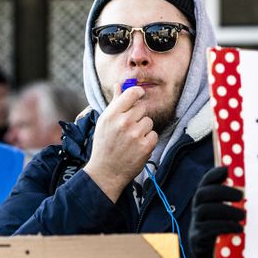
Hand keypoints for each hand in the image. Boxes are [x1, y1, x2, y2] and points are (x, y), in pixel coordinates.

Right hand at [83, 83, 157, 201]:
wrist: (105, 172)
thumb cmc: (104, 145)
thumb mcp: (104, 122)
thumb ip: (115, 103)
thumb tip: (120, 85)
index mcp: (112, 114)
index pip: (132, 93)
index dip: (138, 93)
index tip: (139, 95)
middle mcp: (124, 122)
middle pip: (142, 108)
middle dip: (138, 117)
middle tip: (128, 129)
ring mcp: (135, 135)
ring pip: (148, 122)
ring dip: (143, 129)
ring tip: (131, 140)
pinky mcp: (145, 146)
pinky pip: (154, 135)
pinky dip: (148, 141)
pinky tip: (137, 147)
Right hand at [189, 166, 244, 257]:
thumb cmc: (229, 236)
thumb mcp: (232, 218)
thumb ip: (237, 203)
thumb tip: (253, 188)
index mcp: (205, 202)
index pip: (204, 183)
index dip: (213, 175)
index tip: (227, 170)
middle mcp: (197, 211)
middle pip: (202, 194)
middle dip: (221, 191)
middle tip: (241, 195)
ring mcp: (195, 226)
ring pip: (204, 210)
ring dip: (225, 210)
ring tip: (243, 215)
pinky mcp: (197, 240)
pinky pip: (206, 229)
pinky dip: (224, 226)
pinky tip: (238, 228)